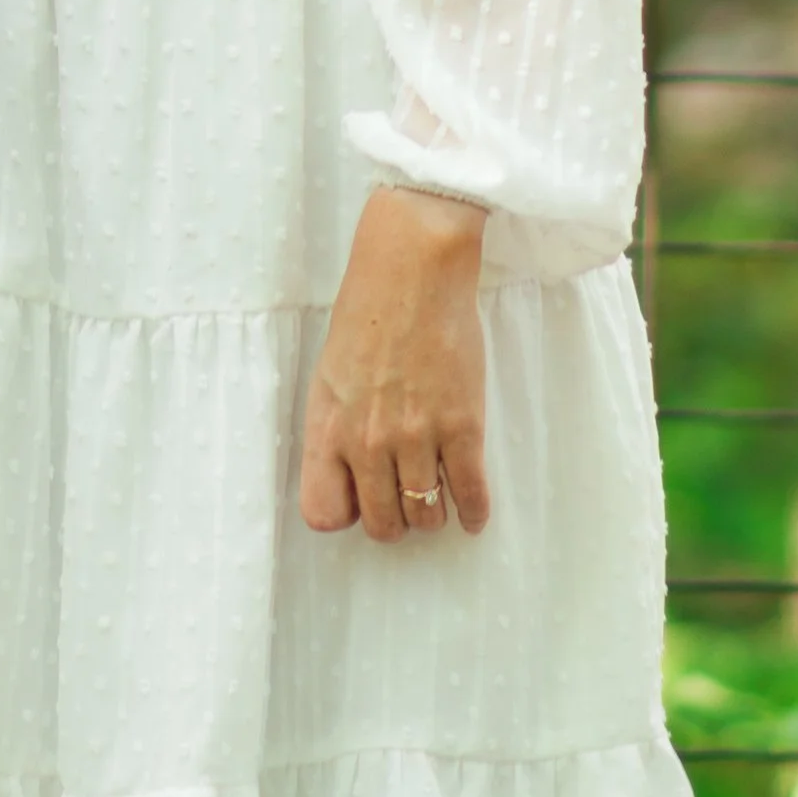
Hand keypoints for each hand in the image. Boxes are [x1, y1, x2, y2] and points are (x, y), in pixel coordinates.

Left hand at [300, 185, 490, 543]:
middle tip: (406, 501)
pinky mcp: (462, 428)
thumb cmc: (368, 313)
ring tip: (437, 496)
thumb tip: (350, 472)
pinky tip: (473, 510)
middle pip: (382, 524)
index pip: (324, 511)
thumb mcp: (331, 374)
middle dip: (396, 521)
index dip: (346, 513)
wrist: (413, 271)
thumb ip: (336, 426)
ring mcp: (415, 438)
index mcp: (328, 426)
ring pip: (426, 515)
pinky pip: (469, 494)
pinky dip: (474, 511)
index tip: (361, 499)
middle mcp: (366, 441)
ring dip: (433, 514)